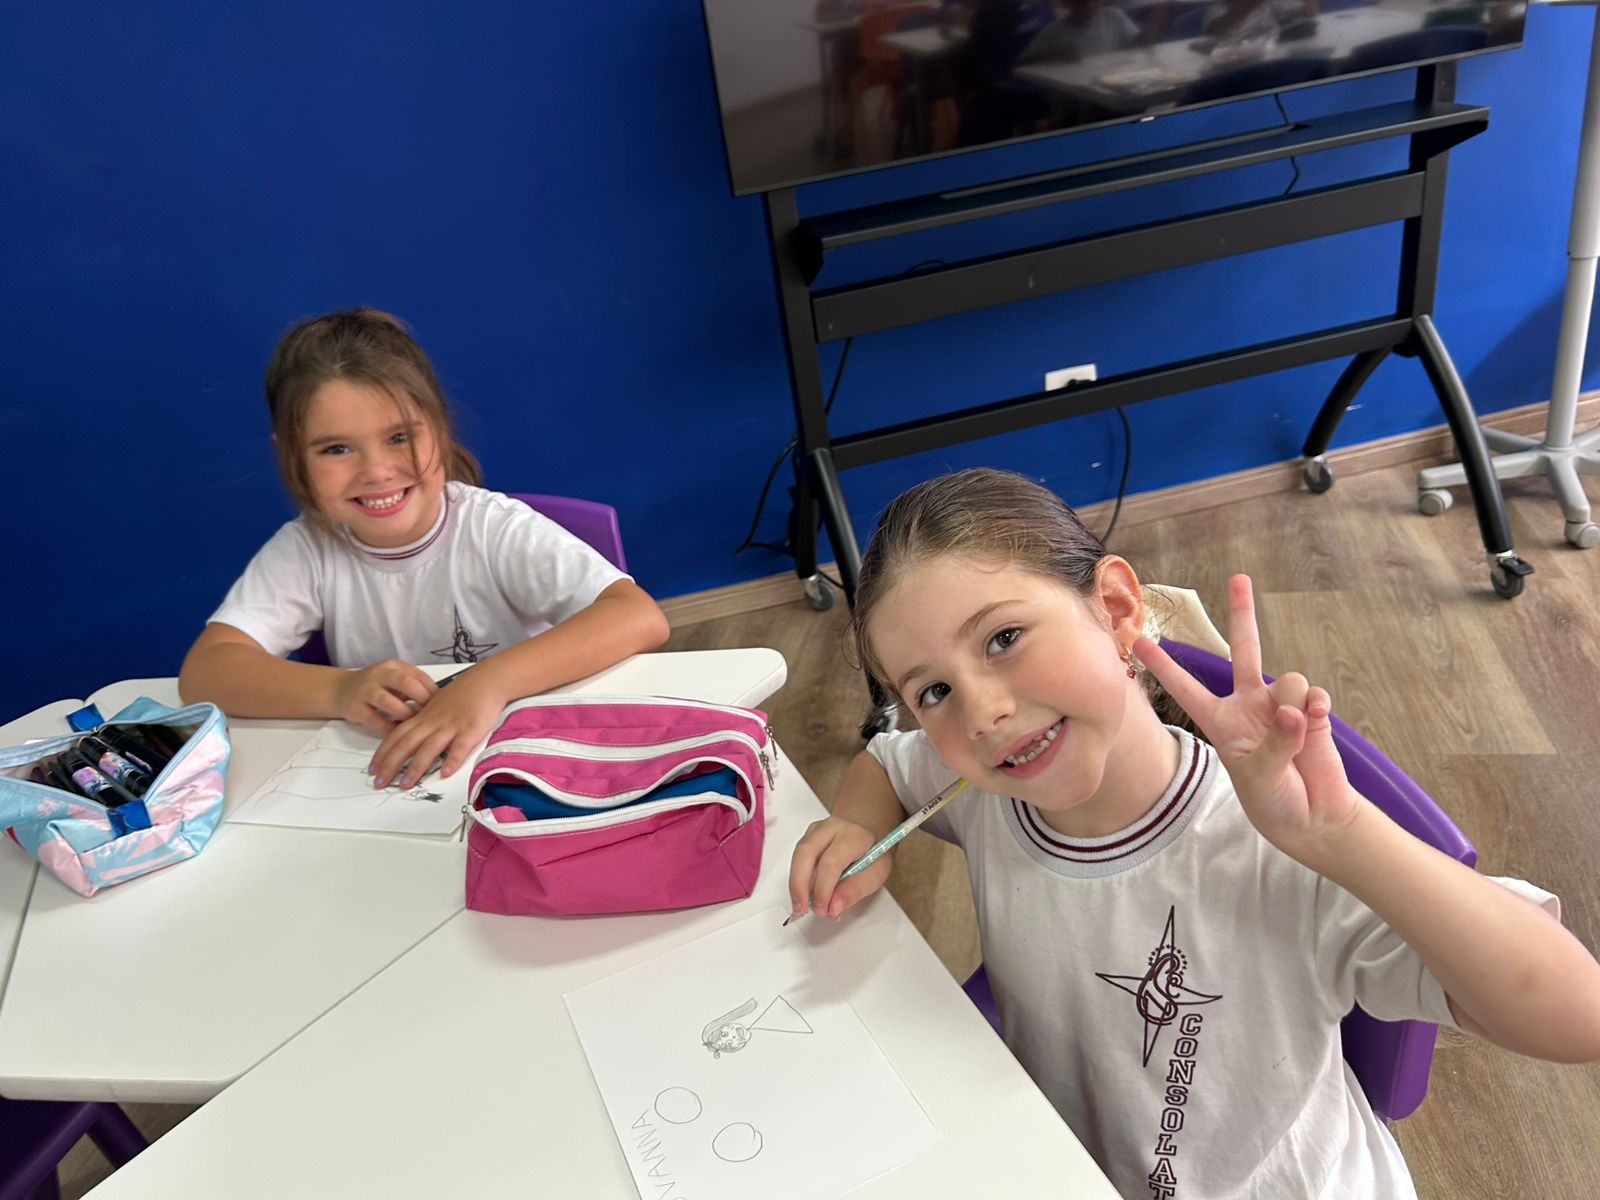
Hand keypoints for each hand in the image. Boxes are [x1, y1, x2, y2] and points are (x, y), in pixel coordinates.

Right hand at [333, 661, 436, 737]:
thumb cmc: (376, 687)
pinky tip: (399, 734)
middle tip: (432, 715)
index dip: (432, 690)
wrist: (340, 689)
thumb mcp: (394, 680)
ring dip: (405, 714)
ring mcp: (365, 690)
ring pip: (387, 701)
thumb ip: (413, 687)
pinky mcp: (355, 708)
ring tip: (415, 724)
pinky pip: (374, 720)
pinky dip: (389, 728)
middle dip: (422, 699)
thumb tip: (440, 702)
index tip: (443, 704)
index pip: (418, 675)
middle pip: (405, 683)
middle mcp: (379, 675)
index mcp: (393, 667)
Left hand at [366, 671, 504, 788]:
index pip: (397, 736)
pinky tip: (445, 773)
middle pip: (406, 744)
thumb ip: (424, 720)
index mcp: (424, 716)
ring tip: (405, 784)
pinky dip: (452, 760)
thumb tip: (412, 736)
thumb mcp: (437, 704)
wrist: (486, 680)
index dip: (383, 754)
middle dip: (390, 765)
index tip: (373, 770)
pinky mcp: (470, 730)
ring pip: (429, 748)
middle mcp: (433, 722)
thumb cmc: (463, 693)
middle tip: (379, 783)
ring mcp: (451, 726)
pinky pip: (460, 747)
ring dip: (416, 767)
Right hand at [788, 816, 891, 921]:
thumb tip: (833, 908)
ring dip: (796, 884)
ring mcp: (817, 830)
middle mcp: (832, 828)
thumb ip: (854, 891)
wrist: (869, 833)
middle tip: (801, 909)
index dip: (823, 889)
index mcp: (854, 836)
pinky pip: (797, 858)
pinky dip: (798, 878)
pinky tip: (804, 893)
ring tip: (800, 905)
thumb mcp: (876, 875)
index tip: (822, 910)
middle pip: (806, 853)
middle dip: (799, 885)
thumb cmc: (873, 854)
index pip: (831, 862)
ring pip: (797, 855)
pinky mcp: (808, 837)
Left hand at [1133, 574, 1357, 852]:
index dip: (1163, 666)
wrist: (1313, 816)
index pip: (1186, 688)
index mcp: (1221, 721)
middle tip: (1239, 577)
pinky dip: (1317, 711)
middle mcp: (1249, 705)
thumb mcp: (1260, 776)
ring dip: (1291, 704)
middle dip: (1243, 614)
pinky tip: (1316, 726)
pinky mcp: (1314, 710)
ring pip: (1287, 678)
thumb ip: (1274, 742)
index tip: (1137, 641)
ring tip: (1294, 737)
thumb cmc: (1272, 799)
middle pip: (1244, 650)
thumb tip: (1292, 709)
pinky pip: (1315, 695)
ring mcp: (1282, 704)